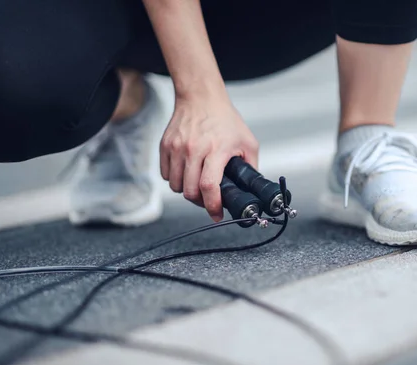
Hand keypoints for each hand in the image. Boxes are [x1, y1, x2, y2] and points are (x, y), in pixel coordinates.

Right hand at [160, 95, 258, 221]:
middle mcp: (193, 149)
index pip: (209, 186)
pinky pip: (165, 174)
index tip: (217, 215)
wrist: (201, 97)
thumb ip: (251, 166)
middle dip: (200, 202)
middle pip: (190, 191)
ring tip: (197, 185)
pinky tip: (186, 173)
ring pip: (175, 185)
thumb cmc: (225, 119)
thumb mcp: (247, 142)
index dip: (213, 206)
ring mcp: (176, 147)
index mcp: (216, 149)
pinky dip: (174, 179)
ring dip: (186, 191)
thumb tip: (251, 188)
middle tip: (208, 199)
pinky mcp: (165, 145)